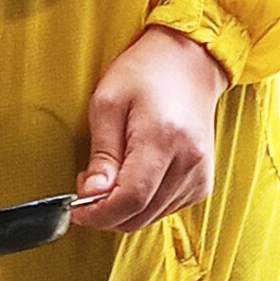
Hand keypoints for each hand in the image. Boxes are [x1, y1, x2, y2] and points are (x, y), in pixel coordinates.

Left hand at [72, 27, 224, 233]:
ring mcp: (199, 174)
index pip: (130, 199)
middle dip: (107, 213)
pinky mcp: (202, 182)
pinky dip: (145, 205)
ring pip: (152, 217)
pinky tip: (136, 179)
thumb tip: (92, 195)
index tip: (78, 211)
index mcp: (163, 139)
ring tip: (112, 176)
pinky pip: (166, 210)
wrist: (189, 62)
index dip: (99, 213)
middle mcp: (188, 161)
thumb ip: (101, 154)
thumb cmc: (146, 73)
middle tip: (89, 188)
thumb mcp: (108, 104)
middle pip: (141, 215)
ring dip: (125, 209)